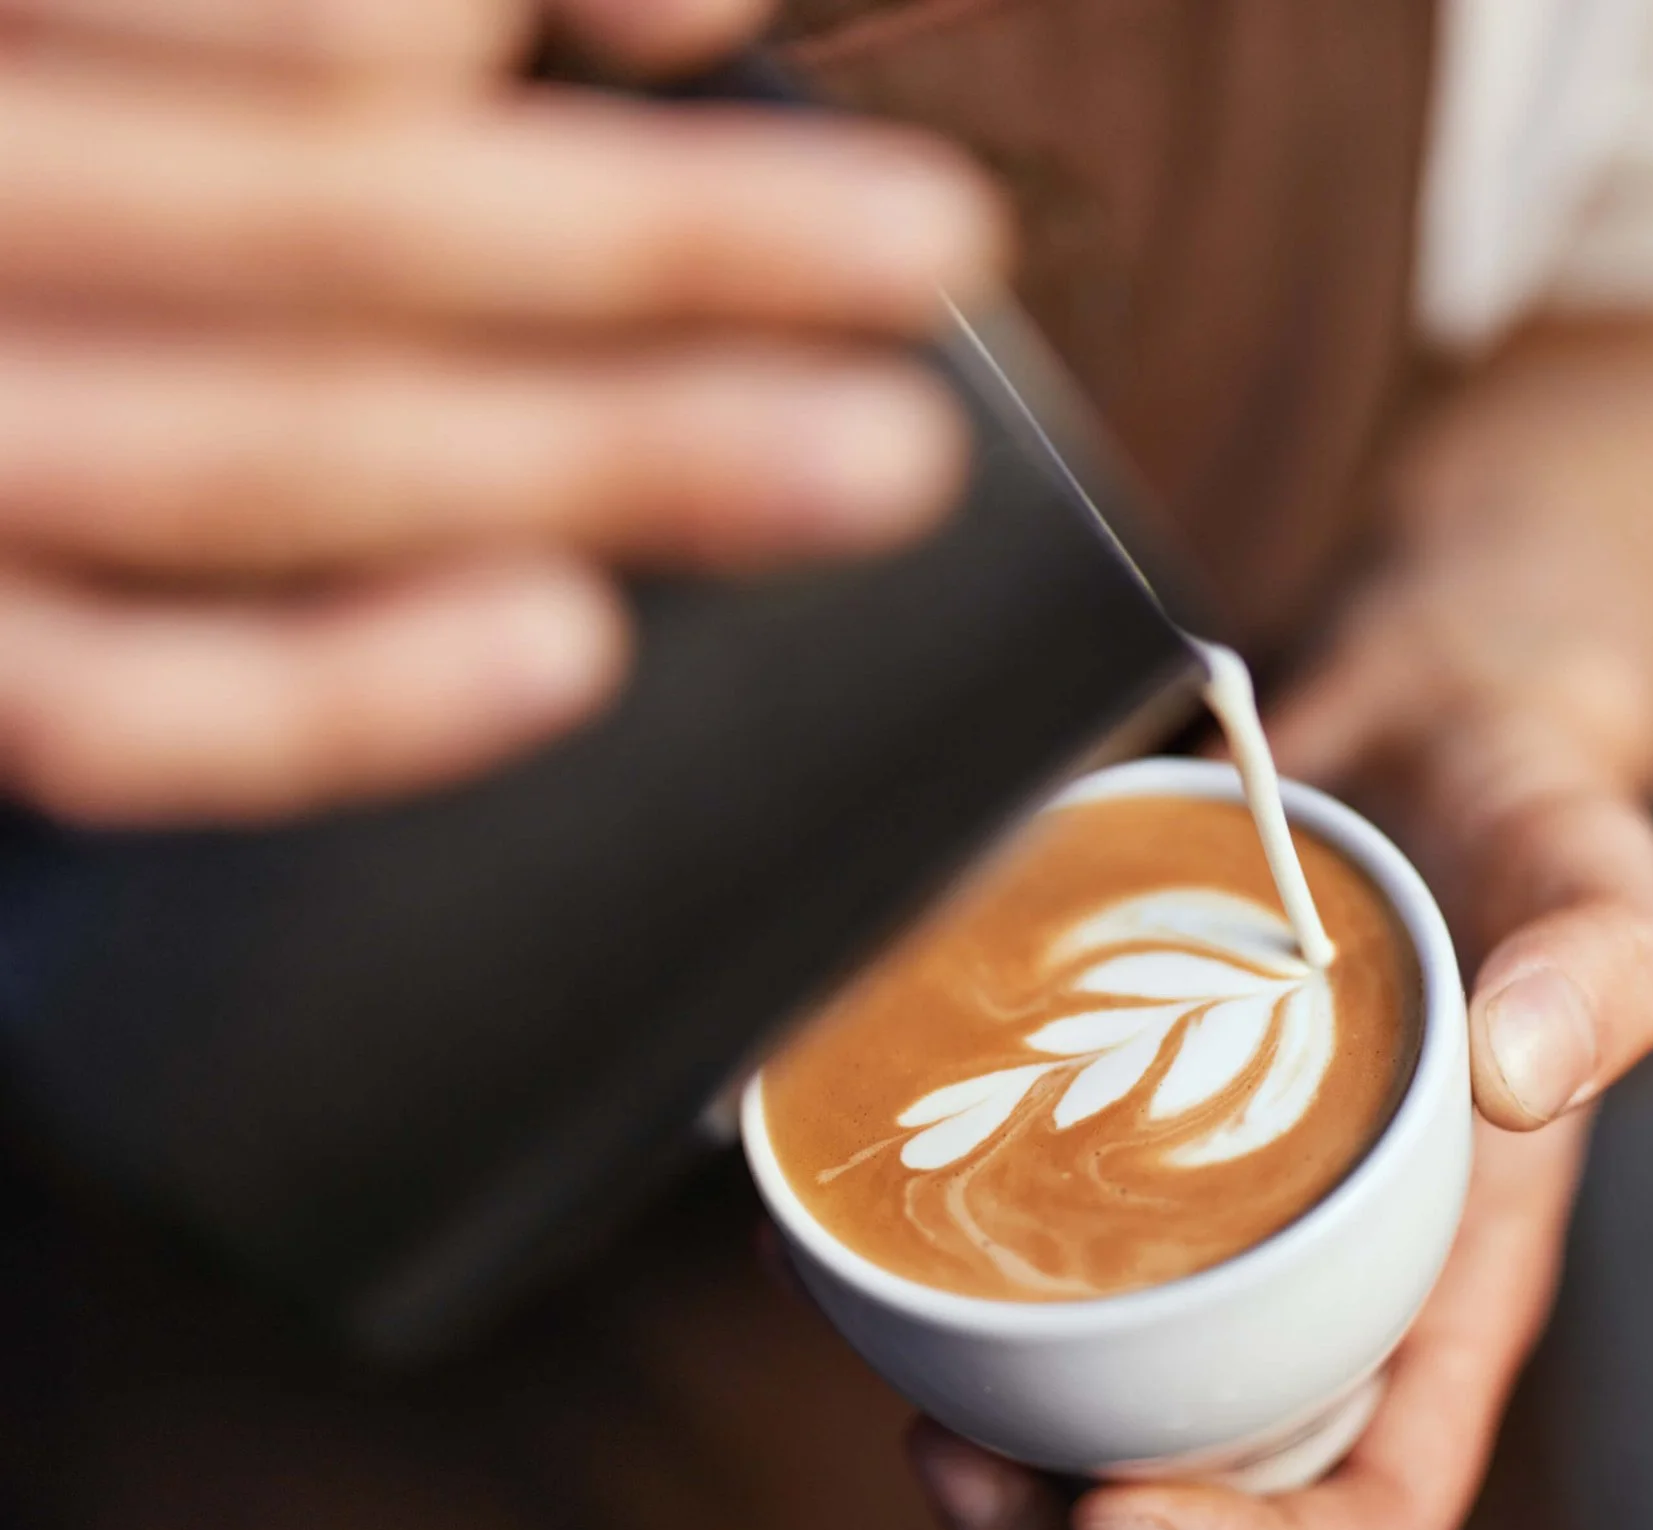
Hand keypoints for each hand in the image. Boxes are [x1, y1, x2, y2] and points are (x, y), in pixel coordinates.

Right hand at [0, 0, 1005, 823]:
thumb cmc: (8, 117)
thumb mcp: (71, 20)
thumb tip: (660, 2)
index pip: (311, 17)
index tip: (729, 11)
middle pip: (322, 209)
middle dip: (663, 238)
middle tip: (934, 248)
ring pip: (257, 451)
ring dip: (598, 461)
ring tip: (869, 464)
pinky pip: (100, 708)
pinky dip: (331, 698)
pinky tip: (562, 653)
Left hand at [905, 555, 1652, 1529]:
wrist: (1424, 716)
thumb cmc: (1526, 813)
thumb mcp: (1591, 867)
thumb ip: (1601, 964)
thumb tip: (1521, 1079)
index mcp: (1448, 1291)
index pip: (1375, 1519)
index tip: (1121, 1511)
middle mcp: (1322, 1288)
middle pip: (1198, 1499)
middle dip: (1061, 1529)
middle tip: (943, 1451)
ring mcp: (1215, 1226)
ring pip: (1089, 1400)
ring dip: (977, 1422)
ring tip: (873, 1352)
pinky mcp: (1122, 1138)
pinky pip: (1022, 1248)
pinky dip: (925, 1261)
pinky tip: (839, 1208)